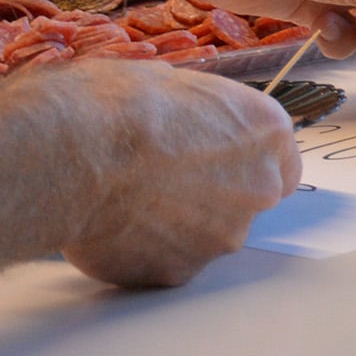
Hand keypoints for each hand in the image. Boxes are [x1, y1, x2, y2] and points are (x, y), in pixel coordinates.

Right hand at [53, 62, 300, 286]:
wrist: (74, 153)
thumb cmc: (118, 105)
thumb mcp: (172, 83)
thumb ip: (200, 114)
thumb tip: (188, 119)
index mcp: (267, 133)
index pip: (281, 164)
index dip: (246, 167)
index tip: (219, 166)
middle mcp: (260, 187)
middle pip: (245, 202)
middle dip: (211, 197)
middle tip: (160, 183)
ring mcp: (223, 235)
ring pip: (205, 236)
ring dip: (176, 227)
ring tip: (127, 202)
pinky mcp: (181, 271)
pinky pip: (166, 263)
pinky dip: (144, 252)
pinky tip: (114, 228)